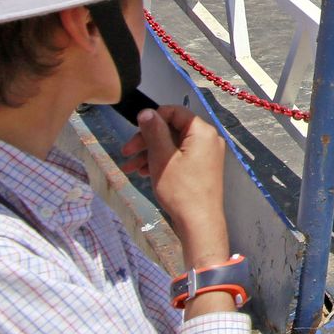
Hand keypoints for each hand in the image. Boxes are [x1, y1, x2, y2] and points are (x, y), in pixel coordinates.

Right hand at [121, 106, 228, 262]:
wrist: (198, 222)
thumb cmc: (180, 189)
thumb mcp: (161, 157)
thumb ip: (154, 131)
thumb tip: (146, 111)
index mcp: (202, 132)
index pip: (175, 112)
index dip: (153, 118)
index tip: (134, 130)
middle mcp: (208, 139)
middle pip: (172, 129)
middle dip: (147, 140)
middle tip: (125, 152)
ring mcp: (206, 155)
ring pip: (172, 145)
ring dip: (149, 153)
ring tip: (130, 168)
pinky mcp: (201, 168)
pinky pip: (178, 158)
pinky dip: (161, 162)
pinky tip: (143, 173)